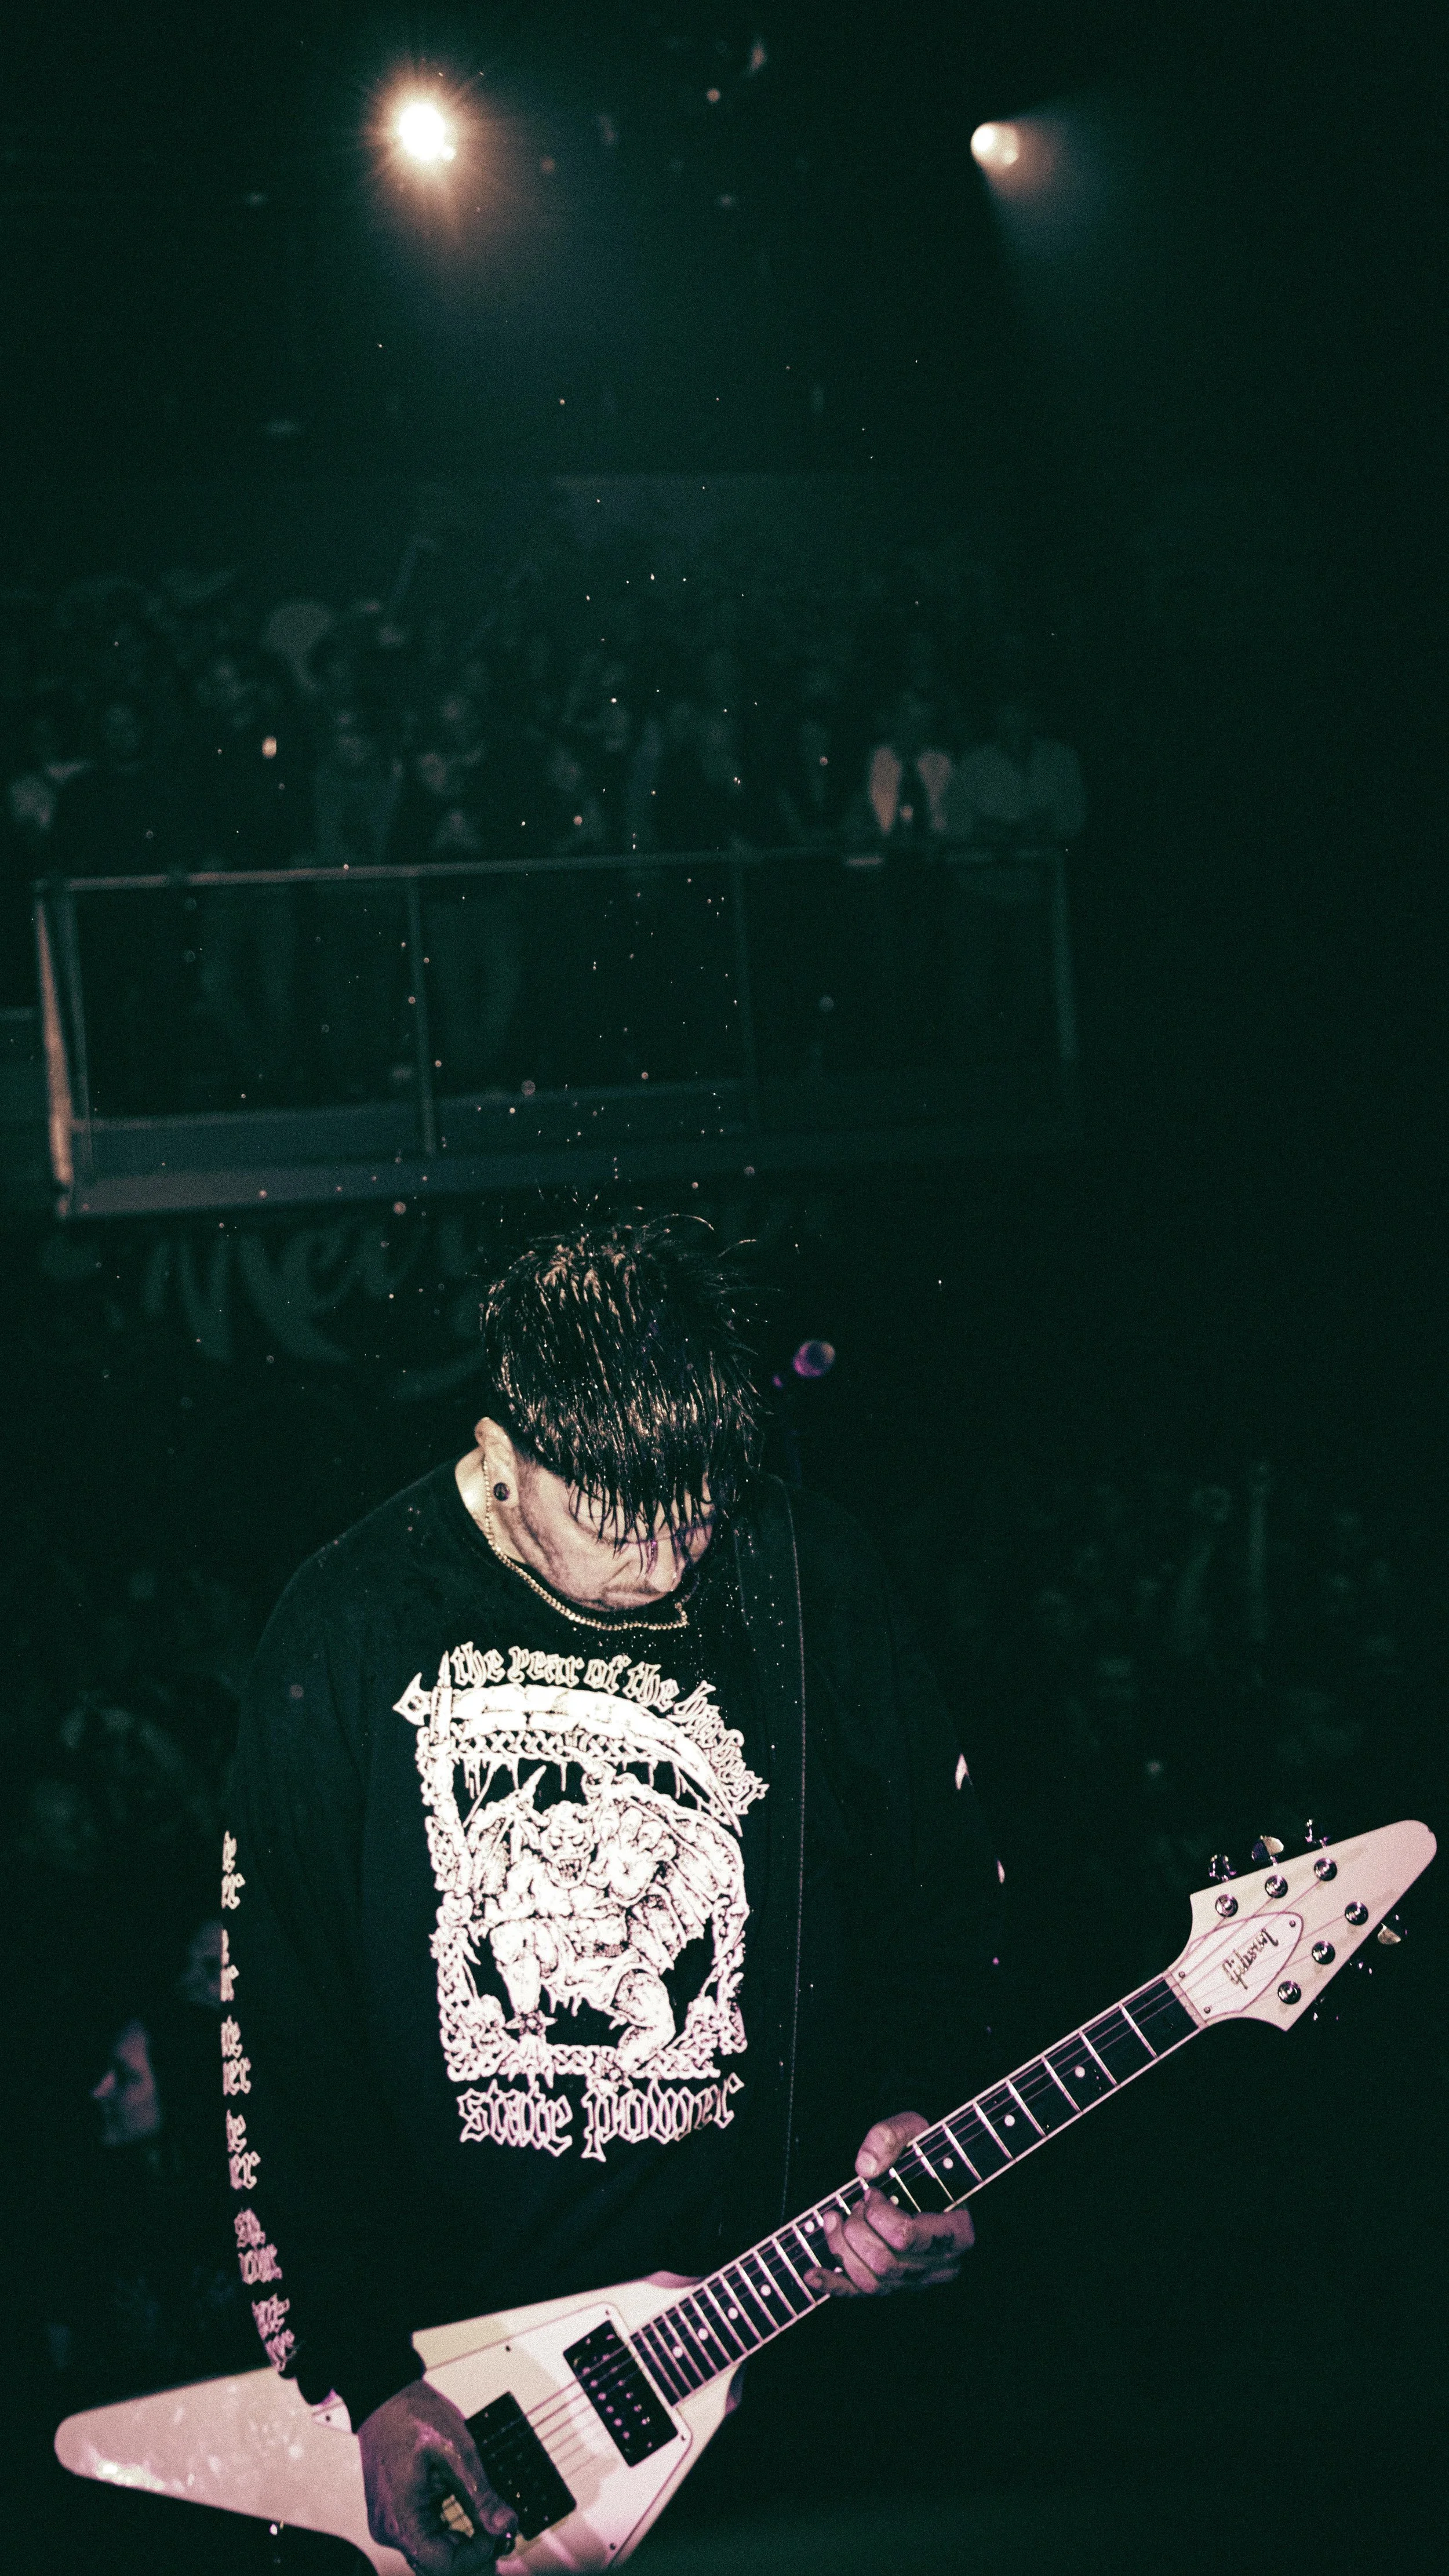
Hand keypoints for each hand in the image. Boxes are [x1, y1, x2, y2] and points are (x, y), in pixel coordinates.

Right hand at [358, 2380, 518, 2573]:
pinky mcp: (396, 2512)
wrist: (387, 2396)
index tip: (497, 2535)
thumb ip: (481, 2494)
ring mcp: (391, 2522)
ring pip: (431, 2552)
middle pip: (436, 2563)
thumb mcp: (457, 2451)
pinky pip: (424, 2535)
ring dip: (461, 2545)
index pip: (442, 2564)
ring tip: (488, 2526)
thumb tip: (505, 2523)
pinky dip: (448, 2533)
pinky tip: (469, 2520)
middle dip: (471, 2554)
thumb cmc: (412, 2415)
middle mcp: (390, 2528)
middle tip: (499, 2535)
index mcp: (401, 2518)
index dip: (475, 2556)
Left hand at [803, 2113, 974, 2298]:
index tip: (871, 2192)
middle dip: (857, 2229)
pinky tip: (812, 2274)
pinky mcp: (895, 2285)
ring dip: (841, 2248)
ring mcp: (918, 2280)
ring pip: (872, 2282)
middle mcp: (940, 2265)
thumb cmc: (926, 2156)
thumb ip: (891, 2136)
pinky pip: (861, 2294)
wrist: (931, 2177)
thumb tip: (865, 2167)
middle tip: (854, 2203)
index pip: (905, 2237)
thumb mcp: (915, 2131)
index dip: (878, 2214)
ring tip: (834, 2218)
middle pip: (885, 2263)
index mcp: (956, 2232)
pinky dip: (833, 2284)